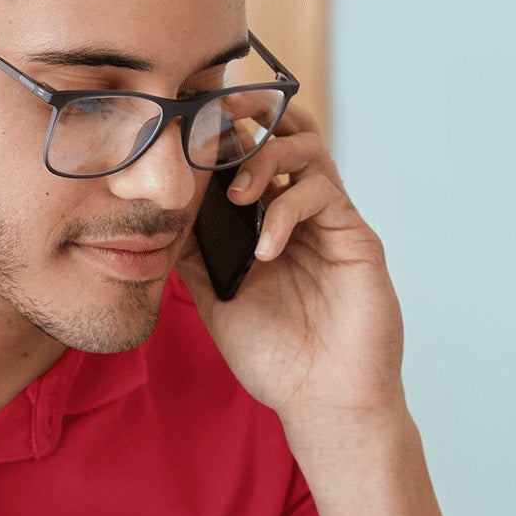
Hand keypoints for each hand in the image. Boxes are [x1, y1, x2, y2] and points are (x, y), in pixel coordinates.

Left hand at [178, 104, 405, 440]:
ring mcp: (331, 222)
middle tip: (215, 117)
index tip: (184, 129)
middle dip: (250, 114)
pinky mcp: (356, 238)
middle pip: (285, 131)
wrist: (323, 401)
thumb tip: (160, 213)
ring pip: (307, 148)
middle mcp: (302, 212)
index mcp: (269, 221)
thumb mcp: (218, 299)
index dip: (221, 132)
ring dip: (265, 159)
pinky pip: (322, 194)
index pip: (249, 154)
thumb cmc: (276, 357)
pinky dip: (285, 211)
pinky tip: (264, 250)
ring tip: (237, 195)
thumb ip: (196, 255)